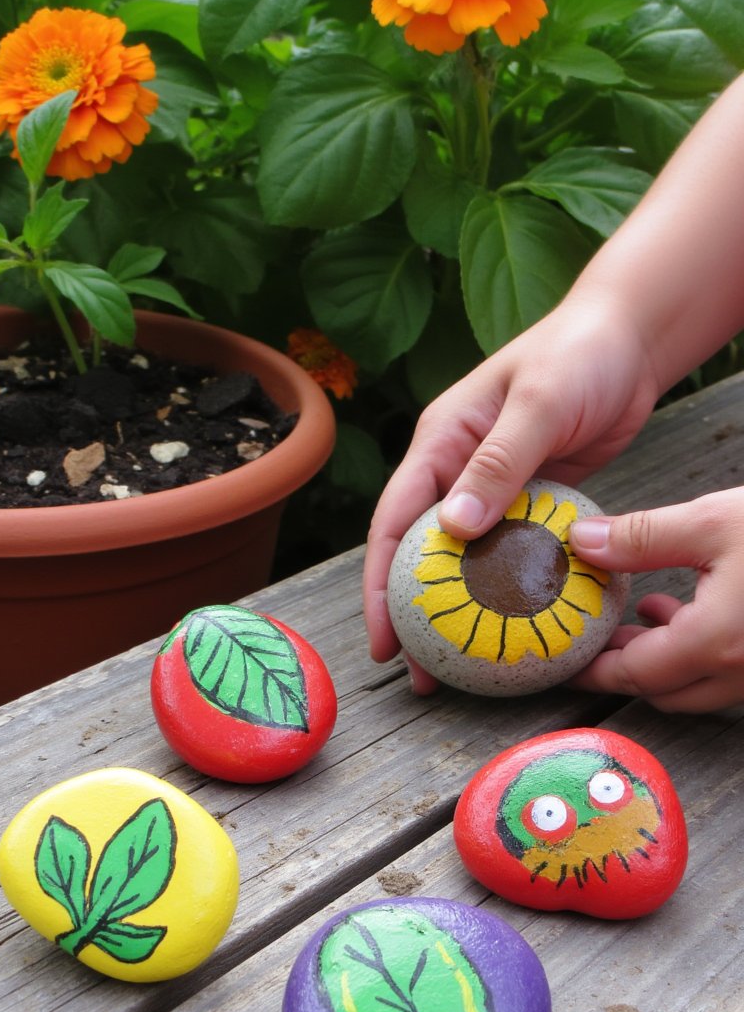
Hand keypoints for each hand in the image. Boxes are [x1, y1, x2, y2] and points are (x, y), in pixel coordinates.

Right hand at [363, 297, 657, 669]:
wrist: (629, 337)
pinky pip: (513, 552)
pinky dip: (509, 589)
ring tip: (462, 667)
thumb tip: (452, 530)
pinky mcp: (532, 497)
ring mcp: (494, 486)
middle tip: (418, 674)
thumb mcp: (538, 405)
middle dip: (412, 615)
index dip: (381, 586)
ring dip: (460, 610)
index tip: (384, 639)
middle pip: (421, 552)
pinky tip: (517, 627)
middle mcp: (457, 468)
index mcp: (440, 441)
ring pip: (466, 559)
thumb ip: (498, 464)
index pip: (394, 522)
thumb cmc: (579, 355)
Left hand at [569, 487, 743, 711]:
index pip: (634, 674)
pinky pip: (727, 675)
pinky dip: (695, 653)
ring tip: (635, 613)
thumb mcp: (713, 521)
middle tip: (592, 636)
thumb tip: (582, 543)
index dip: (594, 669)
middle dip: (623, 669)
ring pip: (697, 688)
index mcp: (716, 643)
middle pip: (663, 692)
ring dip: (659, 660)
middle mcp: (742, 672)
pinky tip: (683, 609)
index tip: (564, 661)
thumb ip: (641, 537)